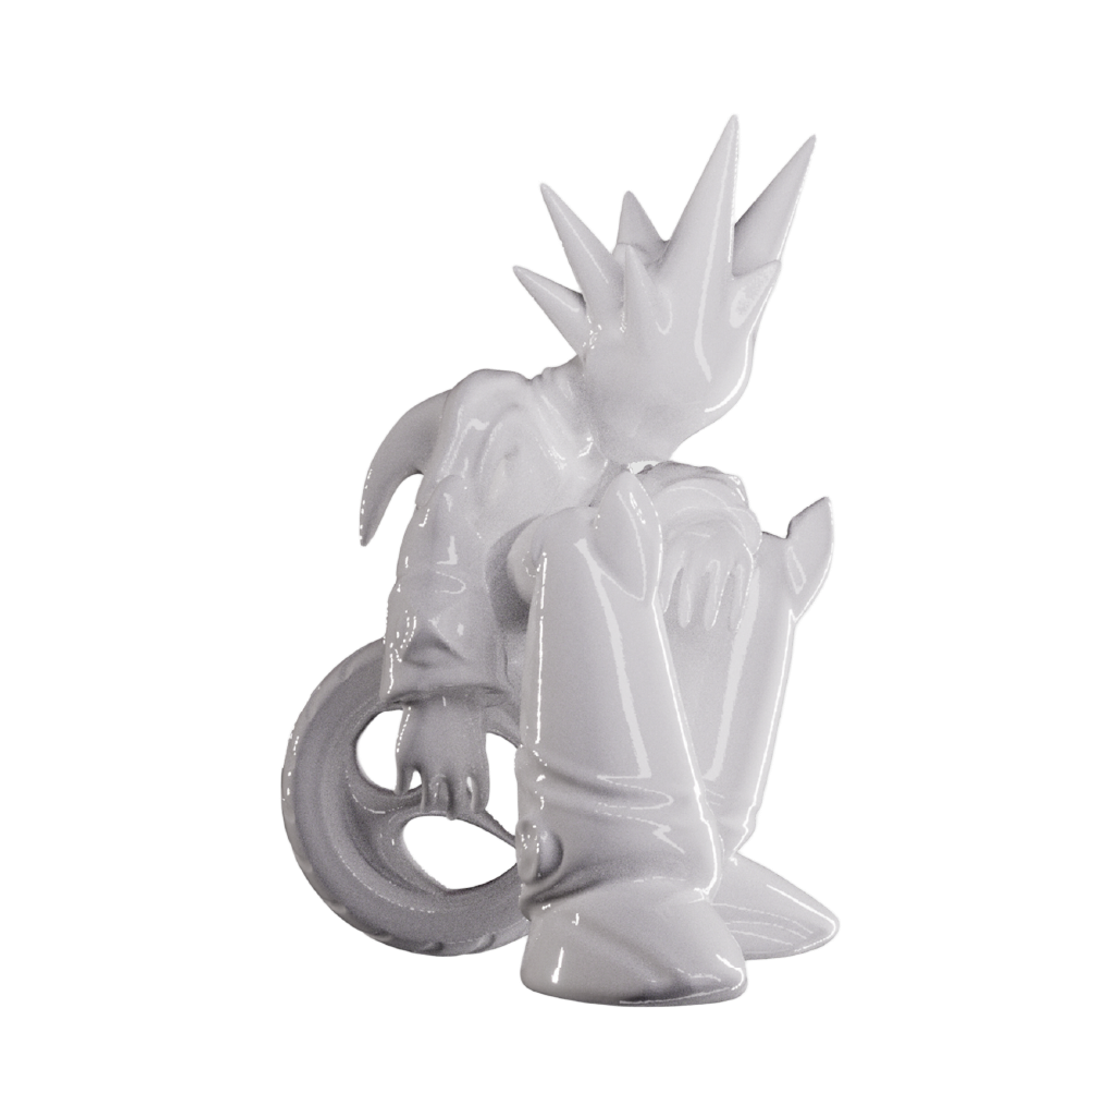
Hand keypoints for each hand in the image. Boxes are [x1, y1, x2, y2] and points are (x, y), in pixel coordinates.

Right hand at [393, 698, 491, 818]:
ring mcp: (430, 767)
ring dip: (427, 805)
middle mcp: (456, 771)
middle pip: (454, 809)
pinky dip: (401, 787)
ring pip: (428, 805)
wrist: (438, 685)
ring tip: (426, 801)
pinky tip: (404, 782)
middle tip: (446, 809)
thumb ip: (474, 765)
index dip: (473, 806)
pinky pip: (401, 788)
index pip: (480, 802)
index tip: (469, 806)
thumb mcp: (476, 736)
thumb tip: (472, 783)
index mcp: (478, 765)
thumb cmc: (460, 708)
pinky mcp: (408, 760)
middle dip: (451, 811)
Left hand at [660, 517, 754, 630]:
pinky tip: (732, 627)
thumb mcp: (673, 551)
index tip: (662, 611)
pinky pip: (742, 586)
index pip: (669, 567)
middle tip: (683, 624)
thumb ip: (659, 572)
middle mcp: (704, 545)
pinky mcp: (745, 559)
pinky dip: (738, 607)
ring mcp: (726, 551)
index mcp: (682, 543)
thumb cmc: (689, 548)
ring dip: (712, 605)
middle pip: (693, 574)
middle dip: (687, 600)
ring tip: (706, 626)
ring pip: (719, 581)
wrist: (722, 522)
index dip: (665, 589)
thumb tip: (643, 604)